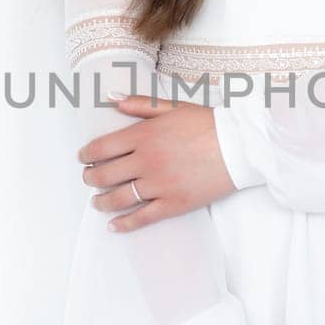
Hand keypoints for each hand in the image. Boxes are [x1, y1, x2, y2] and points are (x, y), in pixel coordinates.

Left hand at [78, 94, 234, 231]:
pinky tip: (114, 226)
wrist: (241, 146)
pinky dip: (125, 224)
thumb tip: (111, 99)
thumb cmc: (208, 123)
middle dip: (90, 178)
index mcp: (143, 135)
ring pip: (118, 198)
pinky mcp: (174, 204)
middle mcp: (146, 161)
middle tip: (89, 179)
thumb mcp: (172, 107)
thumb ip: (139, 104)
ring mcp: (159, 185)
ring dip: (101, 202)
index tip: (83, 159)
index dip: (86, 155)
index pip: (101, 148)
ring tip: (97, 202)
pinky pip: (142, 218)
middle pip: (104, 175)